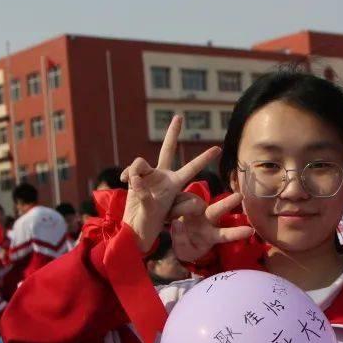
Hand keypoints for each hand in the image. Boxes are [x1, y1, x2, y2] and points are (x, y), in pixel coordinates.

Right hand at [120, 115, 222, 253]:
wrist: (135, 226)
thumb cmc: (149, 223)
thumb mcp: (152, 213)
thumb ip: (145, 197)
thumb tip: (136, 181)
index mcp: (174, 184)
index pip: (192, 168)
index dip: (204, 158)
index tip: (218, 148)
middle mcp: (163, 175)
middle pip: (168, 149)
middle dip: (173, 132)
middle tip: (179, 116)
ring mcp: (149, 175)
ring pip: (141, 162)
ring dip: (135, 172)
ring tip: (133, 185)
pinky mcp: (135, 176)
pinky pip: (131, 169)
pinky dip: (127, 175)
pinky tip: (125, 183)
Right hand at [170, 192, 253, 262]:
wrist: (179, 237)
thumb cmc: (187, 246)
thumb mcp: (183, 250)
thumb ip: (180, 239)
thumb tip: (177, 222)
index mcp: (210, 235)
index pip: (225, 235)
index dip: (237, 233)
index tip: (251, 231)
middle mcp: (208, 220)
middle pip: (217, 211)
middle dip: (228, 203)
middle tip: (240, 196)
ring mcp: (199, 210)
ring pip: (194, 203)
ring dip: (183, 207)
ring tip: (170, 217)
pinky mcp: (187, 201)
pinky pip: (181, 199)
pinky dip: (175, 203)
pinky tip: (168, 212)